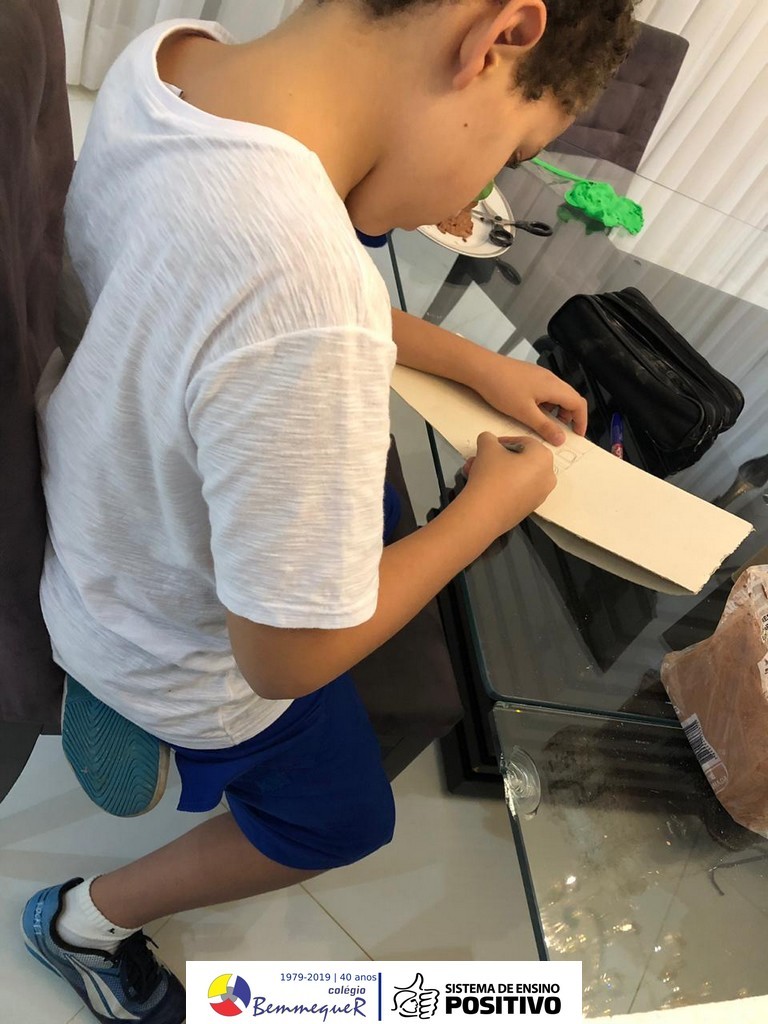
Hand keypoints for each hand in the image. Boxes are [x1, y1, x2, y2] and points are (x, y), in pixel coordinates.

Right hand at [461, 432, 555, 536]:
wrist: (484, 513)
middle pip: (520, 460)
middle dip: (497, 458)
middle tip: (481, 459)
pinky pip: (516, 491)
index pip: (524, 442)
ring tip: (475, 472)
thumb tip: (488, 440)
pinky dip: (502, 485)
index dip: (504, 441)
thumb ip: (488, 438)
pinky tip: (482, 486)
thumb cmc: (491, 476)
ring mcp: (539, 495)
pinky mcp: (528, 509)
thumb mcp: (486, 447)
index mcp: (544, 458)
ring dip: (496, 471)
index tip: (489, 445)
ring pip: (516, 476)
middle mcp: (547, 477)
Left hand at [473, 356, 587, 445]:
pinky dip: (546, 404)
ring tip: (544, 424)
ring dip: (556, 410)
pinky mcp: (530, 375)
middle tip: (560, 433)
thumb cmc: (502, 388)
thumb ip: (544, 426)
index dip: (581, 420)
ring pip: (557, 395)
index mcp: (554, 387)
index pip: (579, 403)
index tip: (577, 435)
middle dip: (569, 417)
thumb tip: (561, 439)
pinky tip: (532, 412)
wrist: (481, 368)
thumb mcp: (524, 412)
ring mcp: (540, 375)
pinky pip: (546, 391)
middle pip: (570, 398)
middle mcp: (551, 379)